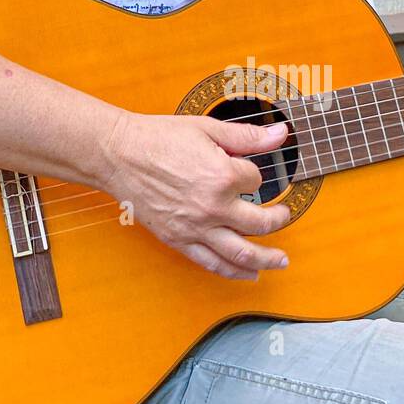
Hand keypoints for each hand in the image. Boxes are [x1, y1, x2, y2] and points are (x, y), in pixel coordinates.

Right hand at [98, 111, 292, 279]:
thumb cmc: (158, 139)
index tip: (245, 170)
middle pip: (260, 223)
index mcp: (222, 176)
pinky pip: (212, 263)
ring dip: (267, 259)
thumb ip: (249, 136)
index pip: (256, 181)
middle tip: (285, 216)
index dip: (253, 174)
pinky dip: (234, 272)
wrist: (118, 155)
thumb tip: (280, 134)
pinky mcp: (179, 240)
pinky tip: (250, 274)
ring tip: (281, 261)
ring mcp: (195, 228)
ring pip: (242, 253)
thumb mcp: (208, 129)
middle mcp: (212, 207)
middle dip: (278, 219)